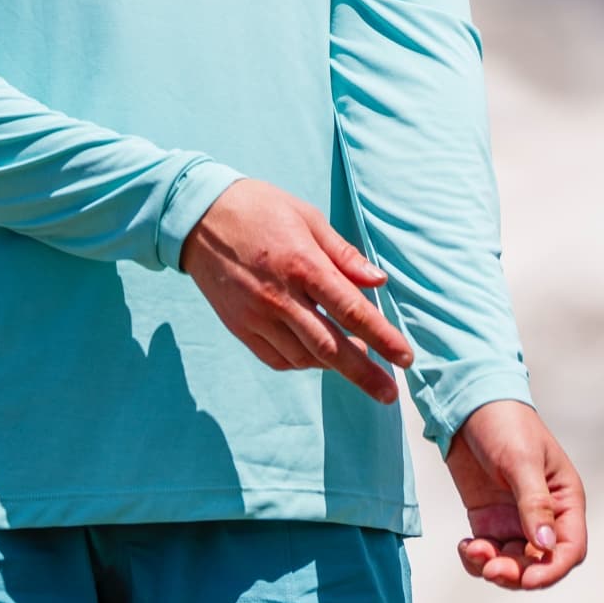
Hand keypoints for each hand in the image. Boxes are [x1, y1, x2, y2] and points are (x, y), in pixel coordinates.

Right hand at [179, 177, 415, 403]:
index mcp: (302, 263)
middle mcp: (280, 296)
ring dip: (335, 367)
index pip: (351, 309)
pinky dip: (303, 364)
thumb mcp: (306, 217)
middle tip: (390, 393)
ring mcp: (256, 315)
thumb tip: (379, 282)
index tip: (405, 357)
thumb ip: (344, 254)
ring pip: (305, 357)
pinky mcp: (239, 327)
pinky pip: (278, 359)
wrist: (198, 216)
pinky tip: (318, 358)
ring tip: (358, 364)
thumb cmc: (259, 208)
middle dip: (365, 374)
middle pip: (330, 347)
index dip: (382, 336)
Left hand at [446, 399, 586, 590]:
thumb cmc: (505, 423)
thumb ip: (534, 503)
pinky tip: (465, 547)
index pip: (569, 548)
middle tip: (490, 568)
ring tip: (473, 552)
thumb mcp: (521, 460)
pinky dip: (477, 558)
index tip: (528, 579)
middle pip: (538, 563)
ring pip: (513, 563)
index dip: (552, 570)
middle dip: (517, 572)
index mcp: (564, 499)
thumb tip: (544, 547)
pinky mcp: (488, 518)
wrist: (467, 402)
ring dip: (495, 568)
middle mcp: (544, 515)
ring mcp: (515, 518)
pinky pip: (488, 552)